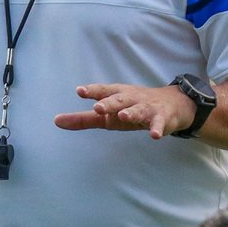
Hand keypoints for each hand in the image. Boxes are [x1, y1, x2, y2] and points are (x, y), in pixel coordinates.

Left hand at [53, 83, 194, 139]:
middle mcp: (131, 98)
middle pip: (119, 99)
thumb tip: (56, 121)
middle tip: (98, 107)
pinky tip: (155, 135)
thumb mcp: (107, 115)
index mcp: (116, 95)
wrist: (171, 105)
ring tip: (123, 116)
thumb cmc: (132, 108)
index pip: (103, 91)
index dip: (92, 91)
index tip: (80, 91)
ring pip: (138, 110)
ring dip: (131, 112)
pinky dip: (158, 128)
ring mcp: (147, 108)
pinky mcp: (161, 118)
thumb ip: (82, 119)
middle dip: (109, 103)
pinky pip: (159, 124)